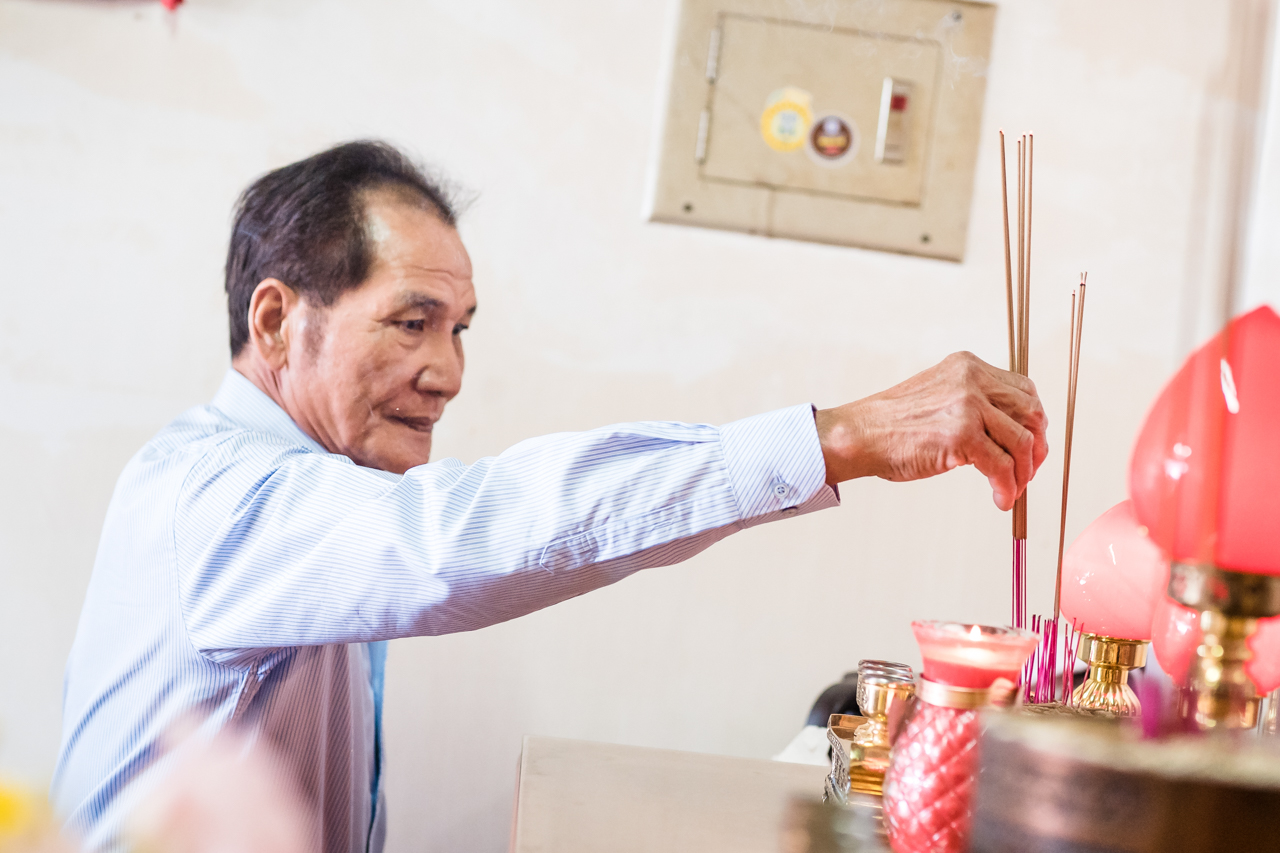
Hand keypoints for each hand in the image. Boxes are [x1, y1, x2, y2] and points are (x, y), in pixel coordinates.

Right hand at [815, 352, 1048, 509]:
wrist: (858, 435)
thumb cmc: (891, 425)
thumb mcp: (939, 397)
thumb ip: (972, 404)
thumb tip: (1009, 435)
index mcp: (967, 367)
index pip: (1023, 390)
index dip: (1034, 422)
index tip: (1031, 445)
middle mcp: (971, 380)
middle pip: (1031, 413)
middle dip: (1036, 448)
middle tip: (1028, 472)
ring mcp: (968, 406)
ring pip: (1022, 442)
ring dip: (1023, 474)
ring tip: (1011, 490)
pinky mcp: (962, 435)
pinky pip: (1002, 467)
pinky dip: (1007, 488)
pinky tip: (1000, 499)